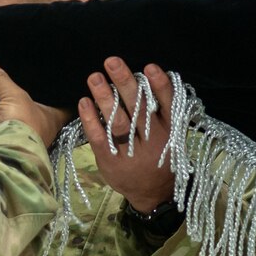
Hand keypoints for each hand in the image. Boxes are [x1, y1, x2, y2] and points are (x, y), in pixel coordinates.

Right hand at [0, 55, 73, 146]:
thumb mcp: (13, 95)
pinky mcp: (2, 146)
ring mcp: (20, 138)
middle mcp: (39, 128)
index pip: (60, 103)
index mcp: (52, 117)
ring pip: (8, 120)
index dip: (57, 93)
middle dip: (16, 99)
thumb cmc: (23, 123)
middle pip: (29, 109)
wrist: (8, 156)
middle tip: (8, 85)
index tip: (53, 83)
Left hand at [78, 59, 175, 212]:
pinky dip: (90, 119)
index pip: (167, 104)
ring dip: (105, 97)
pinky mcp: (111, 160)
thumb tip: (148, 76)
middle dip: (125, 83)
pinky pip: (99, 138)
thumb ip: (162, 111)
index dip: (160, 86)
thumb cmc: (160, 156)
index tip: (150, 67)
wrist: (153, 194)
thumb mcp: (171, 135)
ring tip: (94, 77)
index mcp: (169, 130)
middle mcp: (152, 139)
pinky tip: (83, 102)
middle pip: (138, 108)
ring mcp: (130, 151)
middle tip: (111, 61)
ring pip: (118, 121)